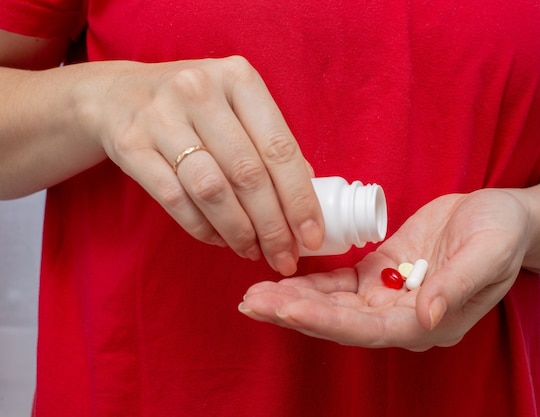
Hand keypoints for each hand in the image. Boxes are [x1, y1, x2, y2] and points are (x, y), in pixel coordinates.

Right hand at [77, 56, 323, 274]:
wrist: (118, 95)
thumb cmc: (193, 107)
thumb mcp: (235, 106)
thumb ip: (269, 143)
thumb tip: (307, 195)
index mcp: (238, 78)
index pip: (279, 147)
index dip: (300, 199)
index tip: (312, 236)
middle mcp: (199, 91)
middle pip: (248, 173)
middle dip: (272, 226)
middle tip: (284, 256)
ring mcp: (161, 117)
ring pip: (211, 190)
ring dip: (239, 231)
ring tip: (253, 252)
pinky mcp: (131, 145)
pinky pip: (175, 199)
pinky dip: (202, 228)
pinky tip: (219, 240)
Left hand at [239, 189, 530, 349]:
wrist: (502, 215)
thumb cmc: (503, 233)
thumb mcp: (490, 252)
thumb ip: (457, 286)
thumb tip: (424, 317)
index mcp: (429, 321)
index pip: (367, 329)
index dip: (325, 321)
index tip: (286, 308)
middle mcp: (402, 316)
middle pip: (339, 322)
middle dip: (294, 312)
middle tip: (251, 302)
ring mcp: (388, 296)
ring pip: (333, 305)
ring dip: (294, 299)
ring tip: (254, 293)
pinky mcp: (379, 273)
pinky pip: (339, 283)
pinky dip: (311, 282)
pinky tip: (283, 276)